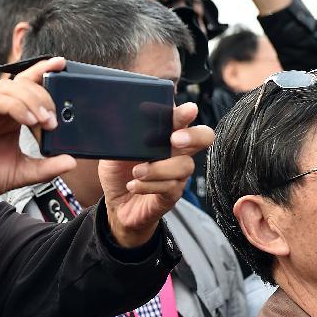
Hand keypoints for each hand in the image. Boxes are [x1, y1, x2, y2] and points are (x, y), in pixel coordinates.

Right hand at [0, 57, 76, 227]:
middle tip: (56, 118)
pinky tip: (29, 121)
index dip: (43, 71)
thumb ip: (46, 167)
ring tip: (45, 120)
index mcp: (8, 118)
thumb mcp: (21, 173)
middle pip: (22, 83)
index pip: (27, 85)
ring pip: (10, 87)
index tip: (64, 66)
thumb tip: (71, 161)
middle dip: (44, 93)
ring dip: (32, 99)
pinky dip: (17, 107)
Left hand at [99, 102, 214, 246]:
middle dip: (193, 135)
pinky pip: (170, 187)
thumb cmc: (119, 174)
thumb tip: (119, 123)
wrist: (117, 206)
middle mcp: (175, 153)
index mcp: (163, 136)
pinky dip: (149, 185)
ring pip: (183, 165)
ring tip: (137, 172)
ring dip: (158, 168)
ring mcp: (176, 174)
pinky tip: (134, 185)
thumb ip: (120, 138)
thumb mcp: (113, 152)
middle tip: (174, 139)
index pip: (179, 119)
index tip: (176, 110)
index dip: (181, 113)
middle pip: (202, 137)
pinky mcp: (172, 194)